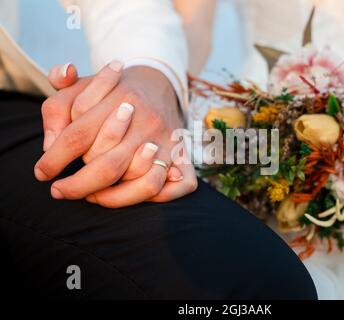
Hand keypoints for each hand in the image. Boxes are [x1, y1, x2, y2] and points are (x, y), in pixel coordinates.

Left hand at [36, 62, 196, 206]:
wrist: (158, 83)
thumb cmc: (113, 91)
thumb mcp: (81, 87)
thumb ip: (57, 108)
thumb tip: (48, 145)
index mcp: (120, 97)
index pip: (78, 135)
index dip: (54, 159)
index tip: (42, 173)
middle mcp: (146, 120)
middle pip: (107, 164)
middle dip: (77, 185)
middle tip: (59, 190)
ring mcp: (165, 139)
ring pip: (138, 180)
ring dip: (108, 196)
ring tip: (89, 195)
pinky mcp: (180, 154)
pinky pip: (168, 187)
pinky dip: (143, 195)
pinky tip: (120, 195)